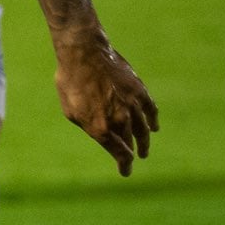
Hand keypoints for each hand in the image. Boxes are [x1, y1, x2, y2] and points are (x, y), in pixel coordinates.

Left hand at [54, 35, 158, 175]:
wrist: (83, 54)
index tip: (125, 171)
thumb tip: (99, 133)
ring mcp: (132, 105)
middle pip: (130, 142)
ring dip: (144, 140)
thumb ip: (87, 125)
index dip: (124, 164)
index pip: (119, 153)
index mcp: (100, 128)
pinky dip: (153, 120)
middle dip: (132, 152)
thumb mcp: (70, 111)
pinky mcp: (139, 91)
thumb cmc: (70, 82)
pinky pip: (150, 110)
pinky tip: (154, 127)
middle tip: (134, 158)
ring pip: (143, 129)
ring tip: (144, 149)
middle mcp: (119, 120)